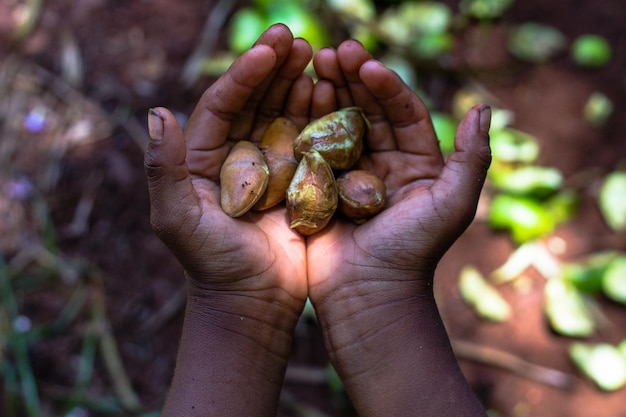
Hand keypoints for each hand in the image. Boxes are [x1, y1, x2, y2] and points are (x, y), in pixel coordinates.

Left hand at [145, 25, 313, 415]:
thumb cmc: (211, 264)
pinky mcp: (300, 182)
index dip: (244, 74)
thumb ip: (163, 167)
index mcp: (203, 157)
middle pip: (255, 101)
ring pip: (286, 115)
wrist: (253, 302)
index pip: (222, 103)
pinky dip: (323, 116)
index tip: (268, 48)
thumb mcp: (176, 218)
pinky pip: (311, 142)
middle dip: (275, 68)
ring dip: (300, 84)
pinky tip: (335, 93)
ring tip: (320, 57)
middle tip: (298, 39)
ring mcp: (271, 167)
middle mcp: (236, 155)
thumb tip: (157, 110)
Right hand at [306, 41, 490, 415]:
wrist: (367, 295)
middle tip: (333, 51)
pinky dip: (305, 123)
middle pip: (368, 111)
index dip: (386, 84)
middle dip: (352, 79)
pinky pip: (313, 148)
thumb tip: (484, 108)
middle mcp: (384, 164)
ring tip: (312, 64)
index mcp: (417, 164)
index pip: (402, 112)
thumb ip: (472, 158)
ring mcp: (349, 175)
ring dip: (327, 93)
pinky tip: (294, 99)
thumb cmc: (412, 252)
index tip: (366, 63)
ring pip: (339, 124)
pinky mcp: (320, 188)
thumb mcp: (452, 204)